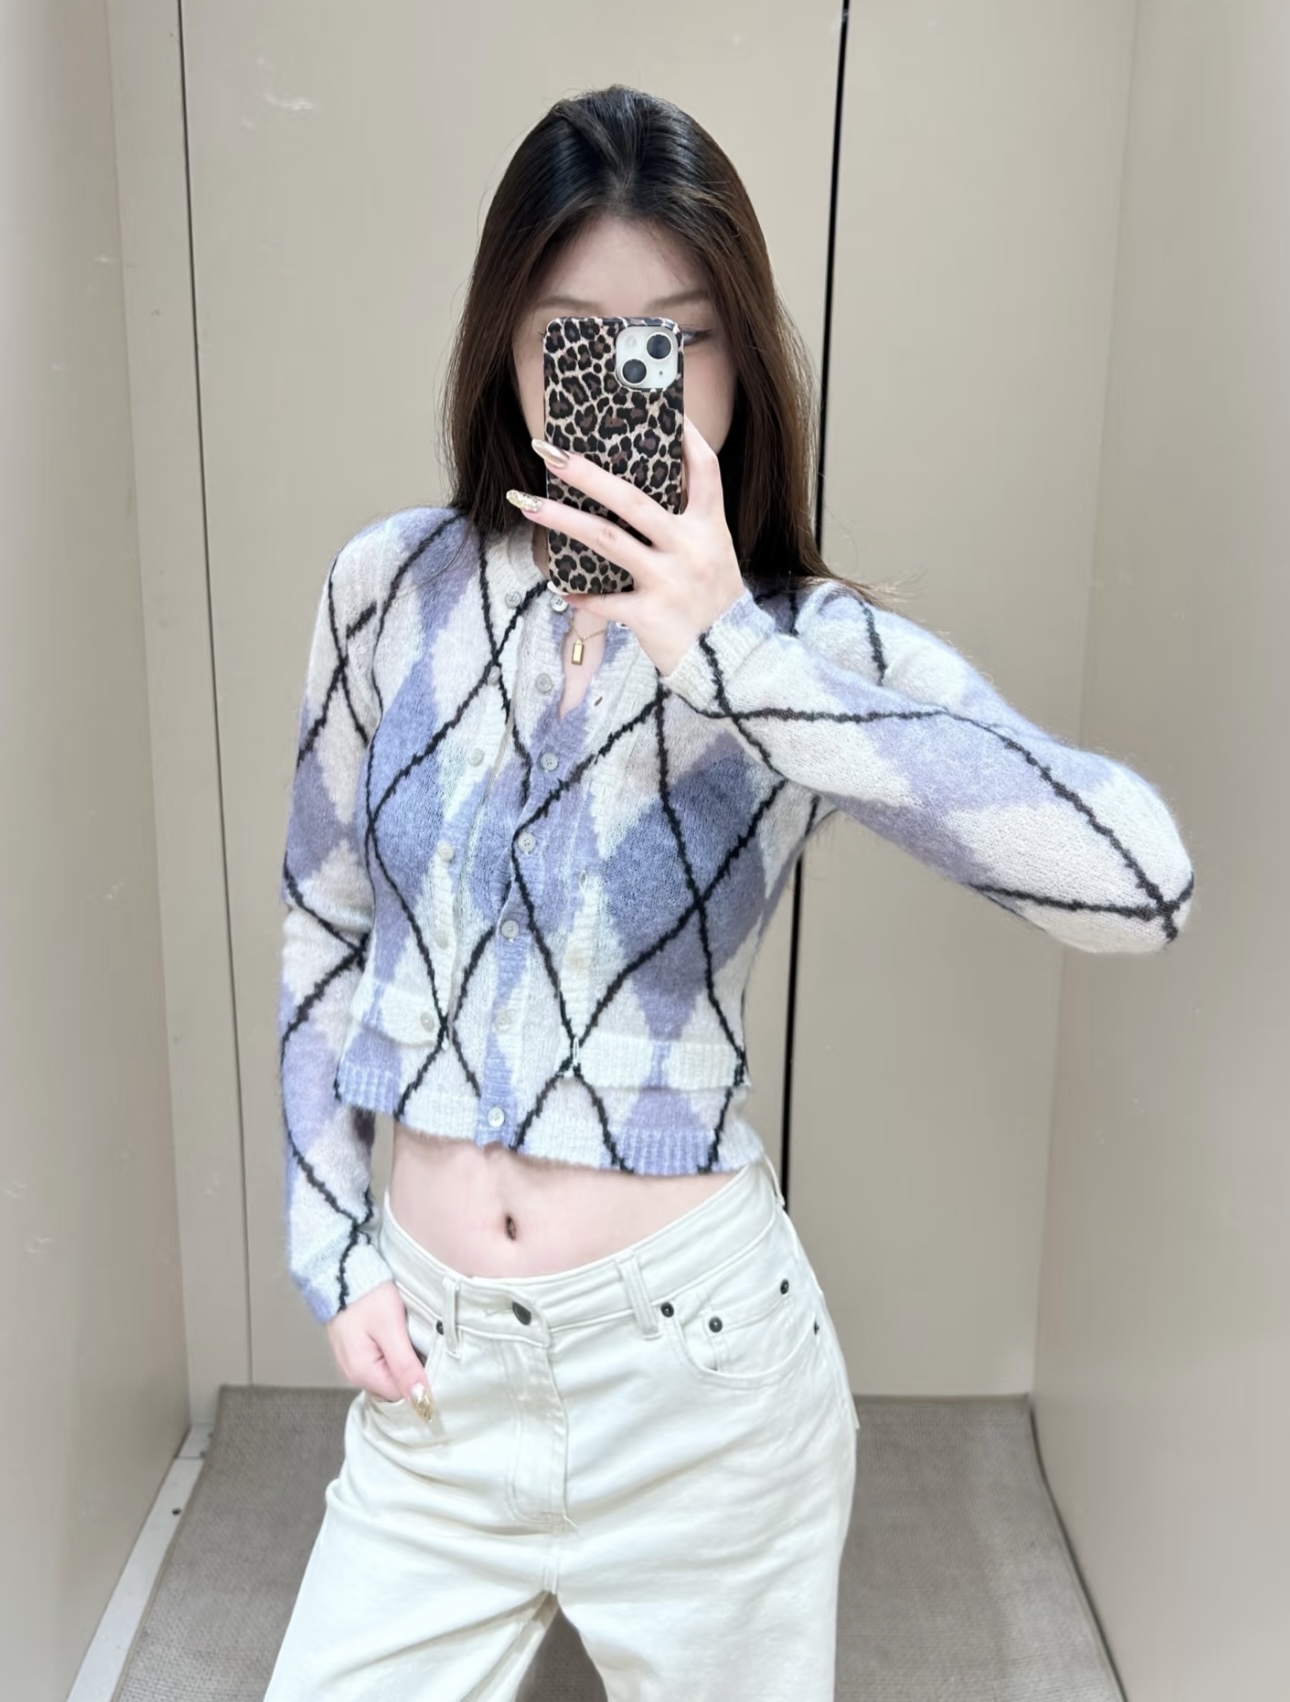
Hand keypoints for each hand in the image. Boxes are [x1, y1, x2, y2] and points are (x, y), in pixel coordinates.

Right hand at [324, 1278, 434, 1421]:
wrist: (340, 1269)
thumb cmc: (366, 1295)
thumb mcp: (391, 1328)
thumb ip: (405, 1366)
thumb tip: (421, 1400)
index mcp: (362, 1373)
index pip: (401, 1395)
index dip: (421, 1382)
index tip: (436, 1362)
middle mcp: (354, 1373)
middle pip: (395, 1386)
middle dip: (412, 1370)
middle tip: (424, 1344)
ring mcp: (353, 1361)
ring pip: (389, 1373)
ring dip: (404, 1360)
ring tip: (412, 1335)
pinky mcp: (356, 1349)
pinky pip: (381, 1360)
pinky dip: (394, 1351)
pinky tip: (400, 1334)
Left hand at [513, 416, 745, 676]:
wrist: (729, 662)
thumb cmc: (714, 604)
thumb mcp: (714, 556)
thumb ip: (685, 525)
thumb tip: (634, 495)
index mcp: (710, 528)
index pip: (704, 470)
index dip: (685, 437)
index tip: (663, 409)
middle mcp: (690, 548)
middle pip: (633, 500)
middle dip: (588, 474)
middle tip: (550, 452)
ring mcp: (669, 581)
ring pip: (608, 542)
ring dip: (563, 521)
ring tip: (527, 503)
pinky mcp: (651, 616)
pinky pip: (605, 602)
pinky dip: (580, 596)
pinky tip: (560, 588)